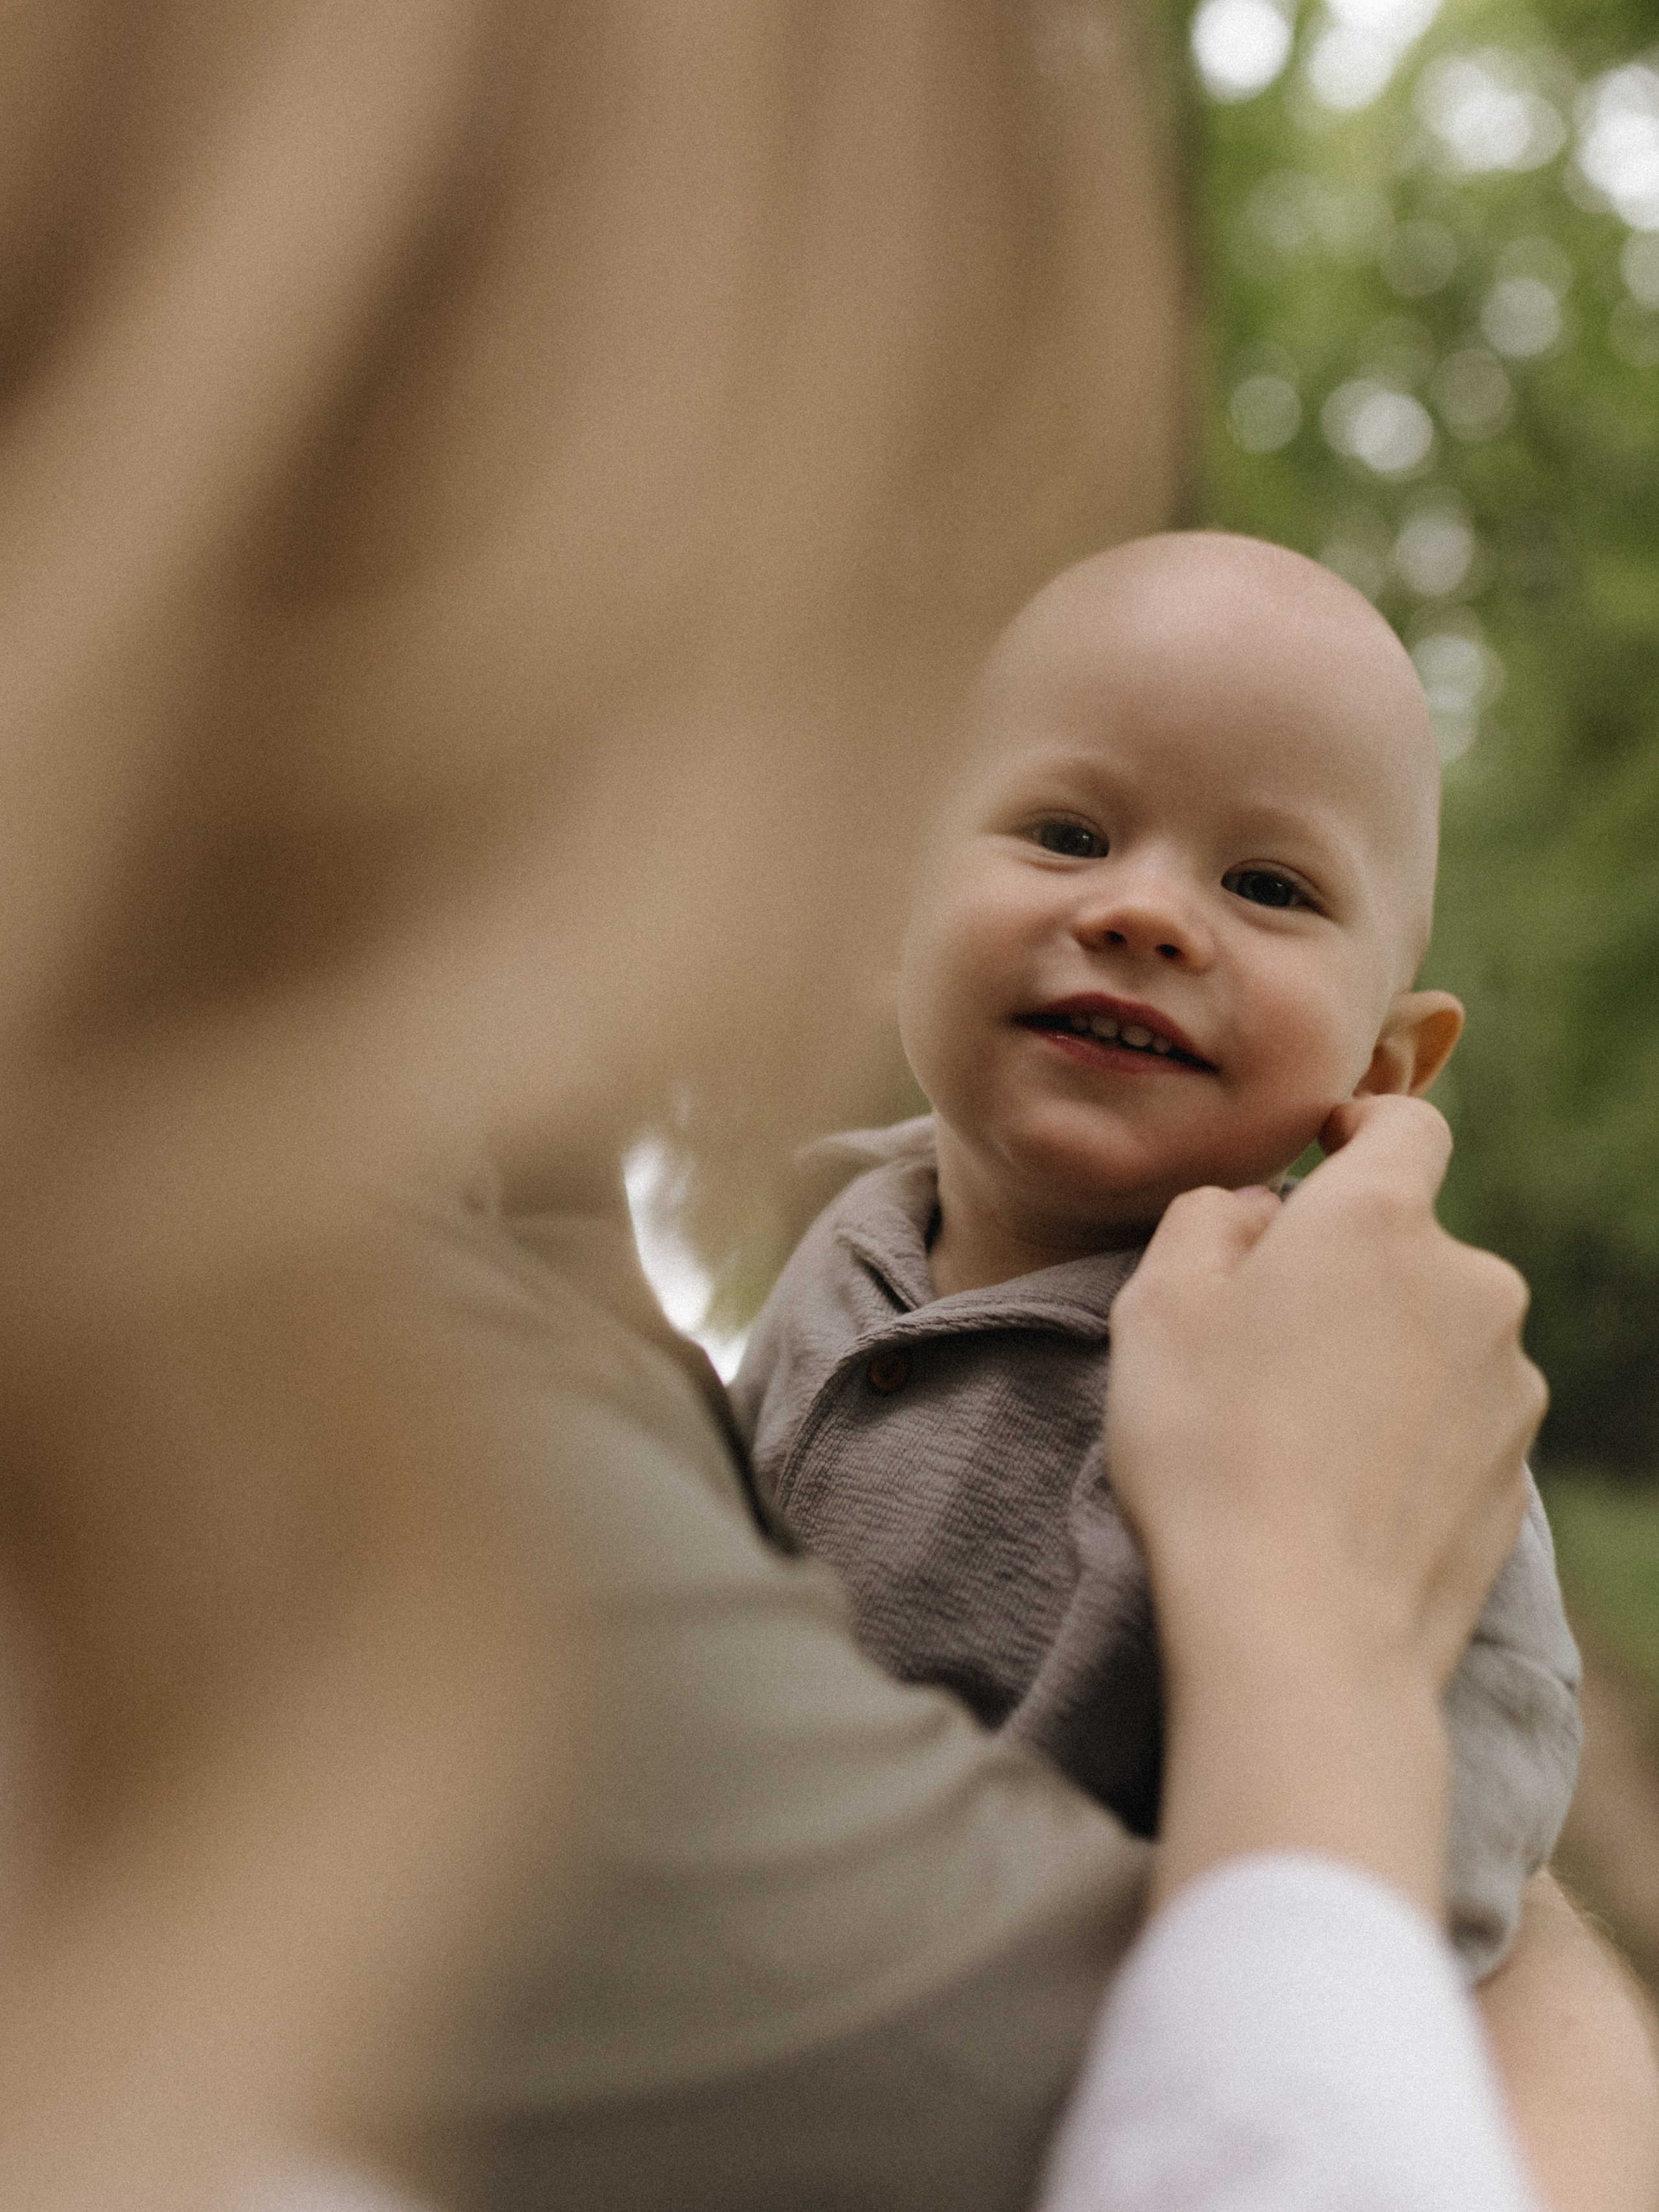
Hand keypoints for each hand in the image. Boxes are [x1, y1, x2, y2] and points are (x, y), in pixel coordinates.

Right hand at [1106, 1093, 1545, 1909]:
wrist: (1300, 1631)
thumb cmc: (1211, 1451)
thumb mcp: (1157, 1305)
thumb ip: (1208, 1219)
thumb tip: (1259, 1212)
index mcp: (1380, 1220)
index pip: (1406, 1123)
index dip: (1360, 1126)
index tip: (1320, 1154)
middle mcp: (1471, 1285)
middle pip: (1408, 1245)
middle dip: (1344, 1269)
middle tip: (1255, 1338)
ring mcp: (1507, 1385)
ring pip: (1434, 1335)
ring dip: (1377, 1353)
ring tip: (1291, 1431)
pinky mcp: (1516, 1473)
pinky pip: (1453, 1420)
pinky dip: (1405, 1431)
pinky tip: (1336, 1488)